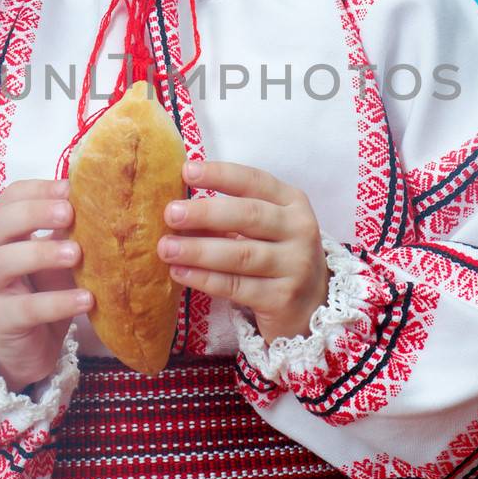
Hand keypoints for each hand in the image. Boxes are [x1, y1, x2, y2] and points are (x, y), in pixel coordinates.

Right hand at [0, 178, 90, 390]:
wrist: (24, 349)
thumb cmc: (39, 291)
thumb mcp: (52, 256)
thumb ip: (65, 230)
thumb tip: (101, 196)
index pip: (10, 197)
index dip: (40, 189)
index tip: (72, 188)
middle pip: (1, 222)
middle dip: (36, 213)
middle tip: (70, 213)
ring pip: (4, 262)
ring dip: (42, 253)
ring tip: (77, 254)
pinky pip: (27, 308)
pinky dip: (58, 302)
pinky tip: (86, 299)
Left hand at [157, 159, 330, 345]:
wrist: (311, 306)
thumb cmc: (276, 256)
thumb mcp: (265, 228)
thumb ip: (230, 215)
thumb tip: (177, 207)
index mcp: (293, 202)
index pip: (255, 181)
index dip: (220, 175)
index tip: (186, 171)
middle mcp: (300, 230)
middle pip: (249, 216)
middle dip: (206, 213)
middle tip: (170, 214)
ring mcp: (295, 266)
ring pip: (241, 254)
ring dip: (199, 250)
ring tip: (166, 248)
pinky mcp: (282, 298)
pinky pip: (236, 286)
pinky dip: (204, 279)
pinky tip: (179, 272)